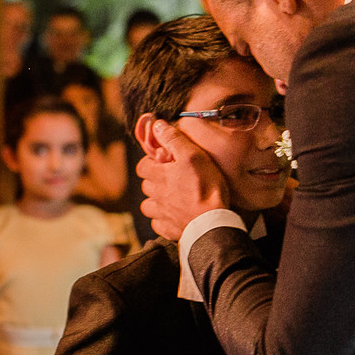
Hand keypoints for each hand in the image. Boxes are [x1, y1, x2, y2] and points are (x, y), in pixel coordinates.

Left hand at [137, 120, 228, 239]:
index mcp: (158, 176)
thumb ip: (173, 139)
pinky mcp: (168, 230)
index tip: (163, 162)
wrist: (212, 222)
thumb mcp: (192, 155)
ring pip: (148, 205)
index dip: (151, 162)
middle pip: (146, 185)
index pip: (142, 166)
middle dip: (154, 181)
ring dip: (156, 201)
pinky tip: (174, 216)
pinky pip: (158, 224)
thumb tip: (156, 124)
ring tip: (170, 198)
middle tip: (171, 178)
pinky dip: (163, 219)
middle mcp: (155, 195)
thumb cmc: (205, 187)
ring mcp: (161, 214)